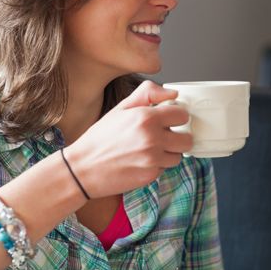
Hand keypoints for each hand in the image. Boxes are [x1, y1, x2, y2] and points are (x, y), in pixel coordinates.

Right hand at [63, 80, 192, 197]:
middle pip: (187, 139)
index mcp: (146, 117)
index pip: (183, 115)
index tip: (168, 119)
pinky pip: (165, 168)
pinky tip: (141, 161)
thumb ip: (148, 94)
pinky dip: (157, 165)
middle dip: (178, 137)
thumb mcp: (121, 108)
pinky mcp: (150, 176)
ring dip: (169, 153)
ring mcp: (152, 159)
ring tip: (150, 149)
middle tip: (163, 136)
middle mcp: (152, 139)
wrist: (82, 169)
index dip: (176, 117)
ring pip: (178, 156)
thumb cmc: (101, 137)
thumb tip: (173, 93)